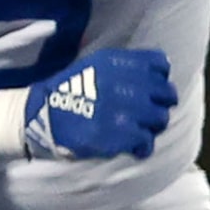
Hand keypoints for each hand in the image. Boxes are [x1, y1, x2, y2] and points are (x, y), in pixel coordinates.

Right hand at [21, 49, 176, 159]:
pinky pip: (146, 141)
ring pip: (160, 118)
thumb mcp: (94, 66)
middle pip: (166, 93)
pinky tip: (133, 146)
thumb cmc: (70, 91)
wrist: (43, 116)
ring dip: (152, 126)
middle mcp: (125, 83)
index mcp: (118, 62)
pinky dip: (142, 146)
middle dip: (160, 104)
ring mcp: (124, 111)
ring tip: (139, 130)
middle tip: (148, 114)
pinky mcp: (119, 136)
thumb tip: (158, 74)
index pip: (160, 65)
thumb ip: (125, 67)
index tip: (150, 90)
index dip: (159, 79)